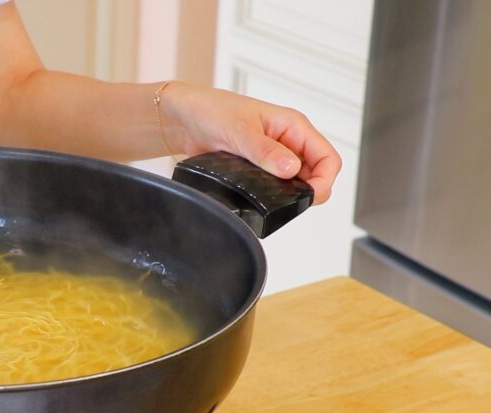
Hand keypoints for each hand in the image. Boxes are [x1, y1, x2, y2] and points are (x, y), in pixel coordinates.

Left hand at [160, 82, 341, 203]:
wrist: (183, 119)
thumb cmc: (211, 111)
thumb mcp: (240, 130)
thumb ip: (265, 151)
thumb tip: (291, 169)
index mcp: (293, 126)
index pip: (328, 158)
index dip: (324, 181)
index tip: (307, 197)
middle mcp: (288, 142)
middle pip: (315, 175)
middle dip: (306, 192)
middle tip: (284, 202)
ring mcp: (273, 156)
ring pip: (295, 183)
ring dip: (287, 194)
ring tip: (267, 197)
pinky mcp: (257, 168)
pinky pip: (274, 186)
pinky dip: (270, 195)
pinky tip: (257, 197)